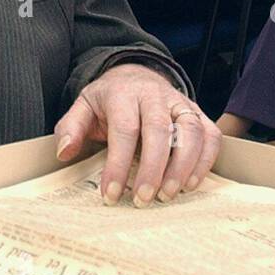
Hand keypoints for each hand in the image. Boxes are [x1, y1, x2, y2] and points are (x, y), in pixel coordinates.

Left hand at [54, 63, 221, 205]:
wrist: (134, 76)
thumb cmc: (108, 100)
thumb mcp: (83, 107)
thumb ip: (71, 128)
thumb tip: (65, 152)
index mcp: (123, 94)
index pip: (124, 130)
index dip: (118, 164)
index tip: (111, 193)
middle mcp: (155, 96)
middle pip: (160, 131)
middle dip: (152, 169)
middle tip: (143, 199)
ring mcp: (180, 103)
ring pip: (191, 131)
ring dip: (183, 167)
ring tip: (168, 195)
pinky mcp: (197, 113)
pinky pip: (210, 135)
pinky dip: (205, 160)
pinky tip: (191, 184)